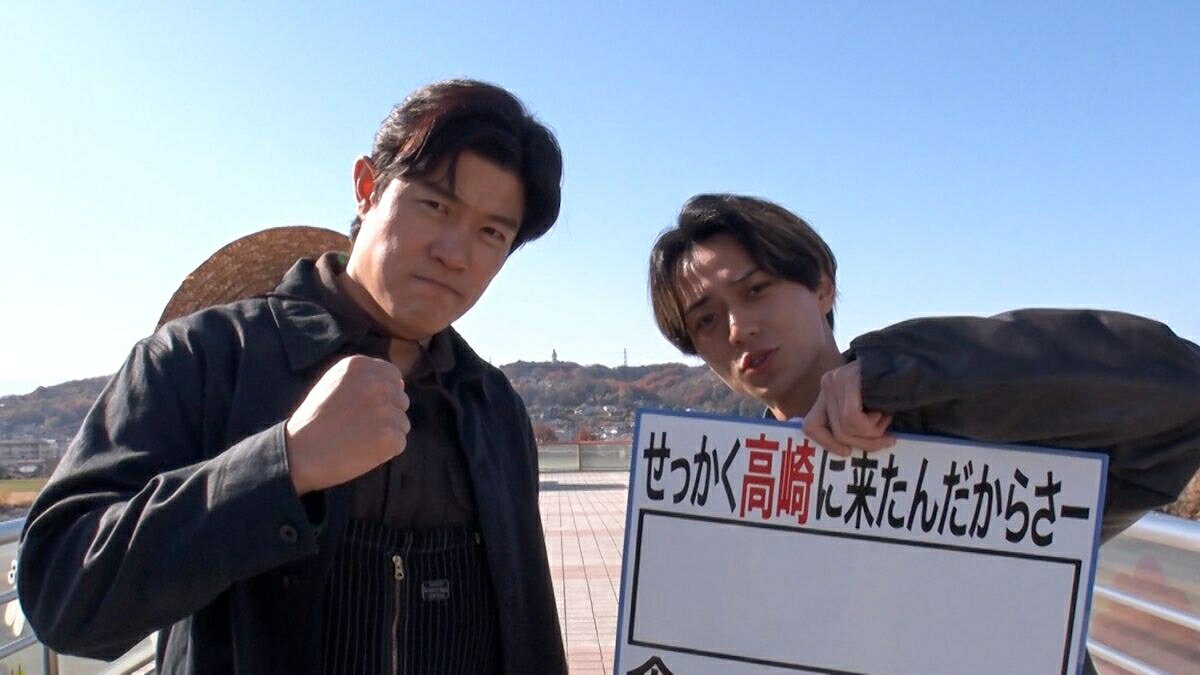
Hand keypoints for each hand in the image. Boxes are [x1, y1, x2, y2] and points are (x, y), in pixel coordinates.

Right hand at [284, 355, 410, 494]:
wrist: (299, 452)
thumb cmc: (315, 420)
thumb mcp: (333, 382)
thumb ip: (363, 377)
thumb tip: (398, 383)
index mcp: (360, 366)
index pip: (393, 376)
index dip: (385, 394)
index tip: (366, 408)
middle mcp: (375, 383)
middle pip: (401, 399)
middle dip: (387, 414)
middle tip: (359, 427)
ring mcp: (384, 410)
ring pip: (402, 422)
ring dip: (386, 433)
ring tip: (358, 438)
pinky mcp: (389, 436)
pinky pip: (399, 442)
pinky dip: (385, 451)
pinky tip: (362, 450)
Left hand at [804, 361, 894, 456]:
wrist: (913, 364)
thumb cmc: (894, 391)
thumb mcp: (869, 411)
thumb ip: (854, 425)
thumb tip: (845, 451)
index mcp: (828, 392)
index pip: (810, 425)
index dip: (826, 443)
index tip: (846, 453)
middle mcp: (827, 384)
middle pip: (832, 431)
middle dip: (862, 443)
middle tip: (887, 440)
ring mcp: (835, 380)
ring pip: (845, 428)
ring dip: (873, 432)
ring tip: (887, 418)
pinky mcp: (847, 379)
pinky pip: (852, 419)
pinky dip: (872, 425)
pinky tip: (885, 413)